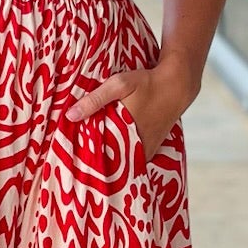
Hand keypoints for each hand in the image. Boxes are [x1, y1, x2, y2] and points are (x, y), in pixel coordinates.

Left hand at [65, 63, 191, 160]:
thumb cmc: (146, 83)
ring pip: (124, 163)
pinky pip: (134, 159)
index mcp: (126, 136)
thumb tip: (70, 115)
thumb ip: (94, 100)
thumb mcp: (119, 85)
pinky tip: (112, 152)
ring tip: (92, 161)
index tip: (73, 163)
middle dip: (97, 163)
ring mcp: (147, 150)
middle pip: (112, 163)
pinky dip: (124, 157)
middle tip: (79, 164)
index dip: (86, 162)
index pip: (101, 158)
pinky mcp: (152, 148)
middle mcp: (138, 148)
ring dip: (111, 161)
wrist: (177, 86)